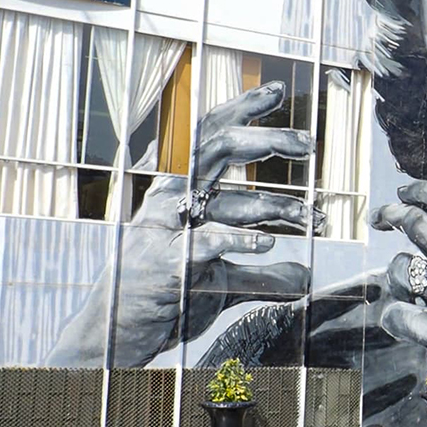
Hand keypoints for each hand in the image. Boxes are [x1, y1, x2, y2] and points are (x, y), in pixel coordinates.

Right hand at [49, 83, 317, 367]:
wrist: (114, 335)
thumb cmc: (165, 298)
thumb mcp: (217, 279)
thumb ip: (261, 274)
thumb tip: (304, 277)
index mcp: (178, 190)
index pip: (209, 134)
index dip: (241, 107)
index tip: (277, 91)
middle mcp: (170, 200)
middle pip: (219, 150)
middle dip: (268, 140)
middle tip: (308, 143)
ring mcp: (167, 230)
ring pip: (228, 201)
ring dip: (277, 207)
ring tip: (311, 217)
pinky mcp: (168, 264)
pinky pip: (210, 244)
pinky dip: (241, 240)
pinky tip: (269, 242)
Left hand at [372, 181, 426, 423]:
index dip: (418, 192)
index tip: (404, 193)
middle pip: (418, 224)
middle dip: (392, 213)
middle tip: (379, 217)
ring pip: (401, 268)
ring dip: (394, 276)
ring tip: (406, 290)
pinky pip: (398, 315)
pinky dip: (393, 317)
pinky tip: (403, 322)